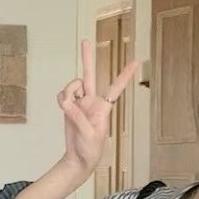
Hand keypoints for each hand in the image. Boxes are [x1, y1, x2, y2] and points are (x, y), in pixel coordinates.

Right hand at [57, 39, 139, 178]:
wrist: (78, 158)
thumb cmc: (90, 149)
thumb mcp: (89, 134)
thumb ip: (78, 116)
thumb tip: (66, 102)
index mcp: (104, 107)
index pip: (116, 88)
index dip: (125, 75)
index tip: (137, 61)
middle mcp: (92, 101)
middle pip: (91, 76)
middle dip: (87, 59)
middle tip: (86, 41)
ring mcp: (80, 103)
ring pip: (72, 86)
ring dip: (68, 93)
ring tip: (68, 108)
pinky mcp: (70, 106)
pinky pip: (63, 95)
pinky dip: (61, 100)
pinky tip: (64, 108)